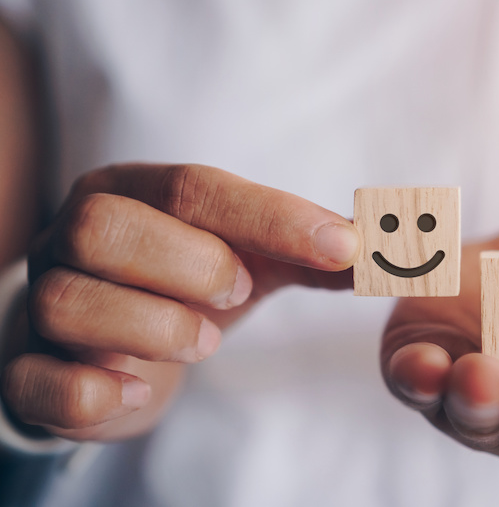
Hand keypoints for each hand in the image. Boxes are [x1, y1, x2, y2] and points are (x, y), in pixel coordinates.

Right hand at [1, 163, 358, 440]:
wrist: (112, 340)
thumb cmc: (186, 286)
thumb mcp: (250, 256)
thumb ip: (313, 251)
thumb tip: (384, 245)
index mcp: (132, 193)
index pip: (193, 187)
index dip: (271, 217)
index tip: (342, 248)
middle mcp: (74, 237)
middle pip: (105, 227)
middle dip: (189, 263)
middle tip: (238, 293)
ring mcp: (44, 302)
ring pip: (68, 300)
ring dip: (153, 326)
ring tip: (201, 341)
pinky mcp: (30, 370)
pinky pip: (35, 379)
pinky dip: (92, 391)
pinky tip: (137, 389)